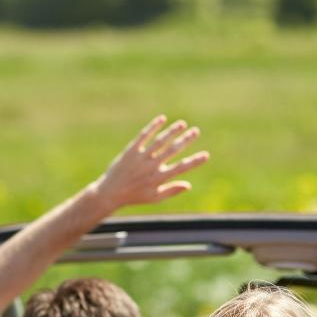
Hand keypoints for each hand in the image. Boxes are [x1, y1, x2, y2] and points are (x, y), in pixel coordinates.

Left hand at [91, 115, 209, 211]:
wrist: (110, 192)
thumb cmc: (134, 196)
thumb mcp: (154, 198)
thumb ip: (172, 190)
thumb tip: (189, 185)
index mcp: (159, 178)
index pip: (181, 168)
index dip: (194, 161)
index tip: (206, 155)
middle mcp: (151, 166)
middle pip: (172, 150)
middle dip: (185, 140)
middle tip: (196, 131)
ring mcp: (141, 157)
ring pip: (159, 141)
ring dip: (172, 131)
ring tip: (182, 124)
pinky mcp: (131, 150)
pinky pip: (144, 136)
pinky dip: (153, 127)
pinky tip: (162, 119)